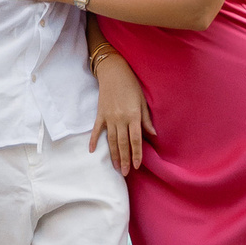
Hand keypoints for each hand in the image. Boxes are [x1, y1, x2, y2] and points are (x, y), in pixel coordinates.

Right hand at [88, 48, 154, 172]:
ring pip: (111, 140)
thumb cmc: (131, 85)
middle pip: (122, 143)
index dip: (137, 154)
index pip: (135, 139)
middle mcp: (120, 118)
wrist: (113, 71)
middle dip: (125, 159)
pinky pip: (96, 130)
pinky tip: (91, 151)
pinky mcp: (100, 114)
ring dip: (113, 155)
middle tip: (126, 173)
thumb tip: (153, 135)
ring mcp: (109, 117)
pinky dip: (93, 140)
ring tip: (116, 168)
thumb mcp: (142, 100)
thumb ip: (146, 119)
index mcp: (133, 115)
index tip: (137, 166)